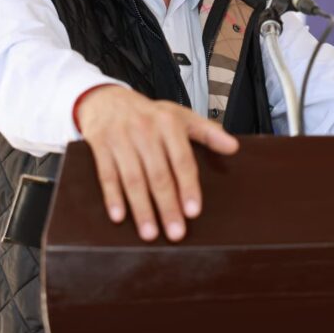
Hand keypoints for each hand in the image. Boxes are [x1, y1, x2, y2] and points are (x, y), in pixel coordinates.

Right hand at [75, 85, 238, 241]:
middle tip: (176, 232)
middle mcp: (145, 130)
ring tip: (150, 233)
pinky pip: (107, 175)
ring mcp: (120, 138)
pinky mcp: (100, 145)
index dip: (188, 187)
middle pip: (158, 174)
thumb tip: (233, 147)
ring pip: (133, 179)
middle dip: (167, 206)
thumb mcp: (181, 116)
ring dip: (142, 209)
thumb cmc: (149, 114)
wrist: (107, 99)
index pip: (182, 160)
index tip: (193, 211)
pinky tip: (119, 217)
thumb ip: (208, 132)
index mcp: (169, 123)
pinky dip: (113, 197)